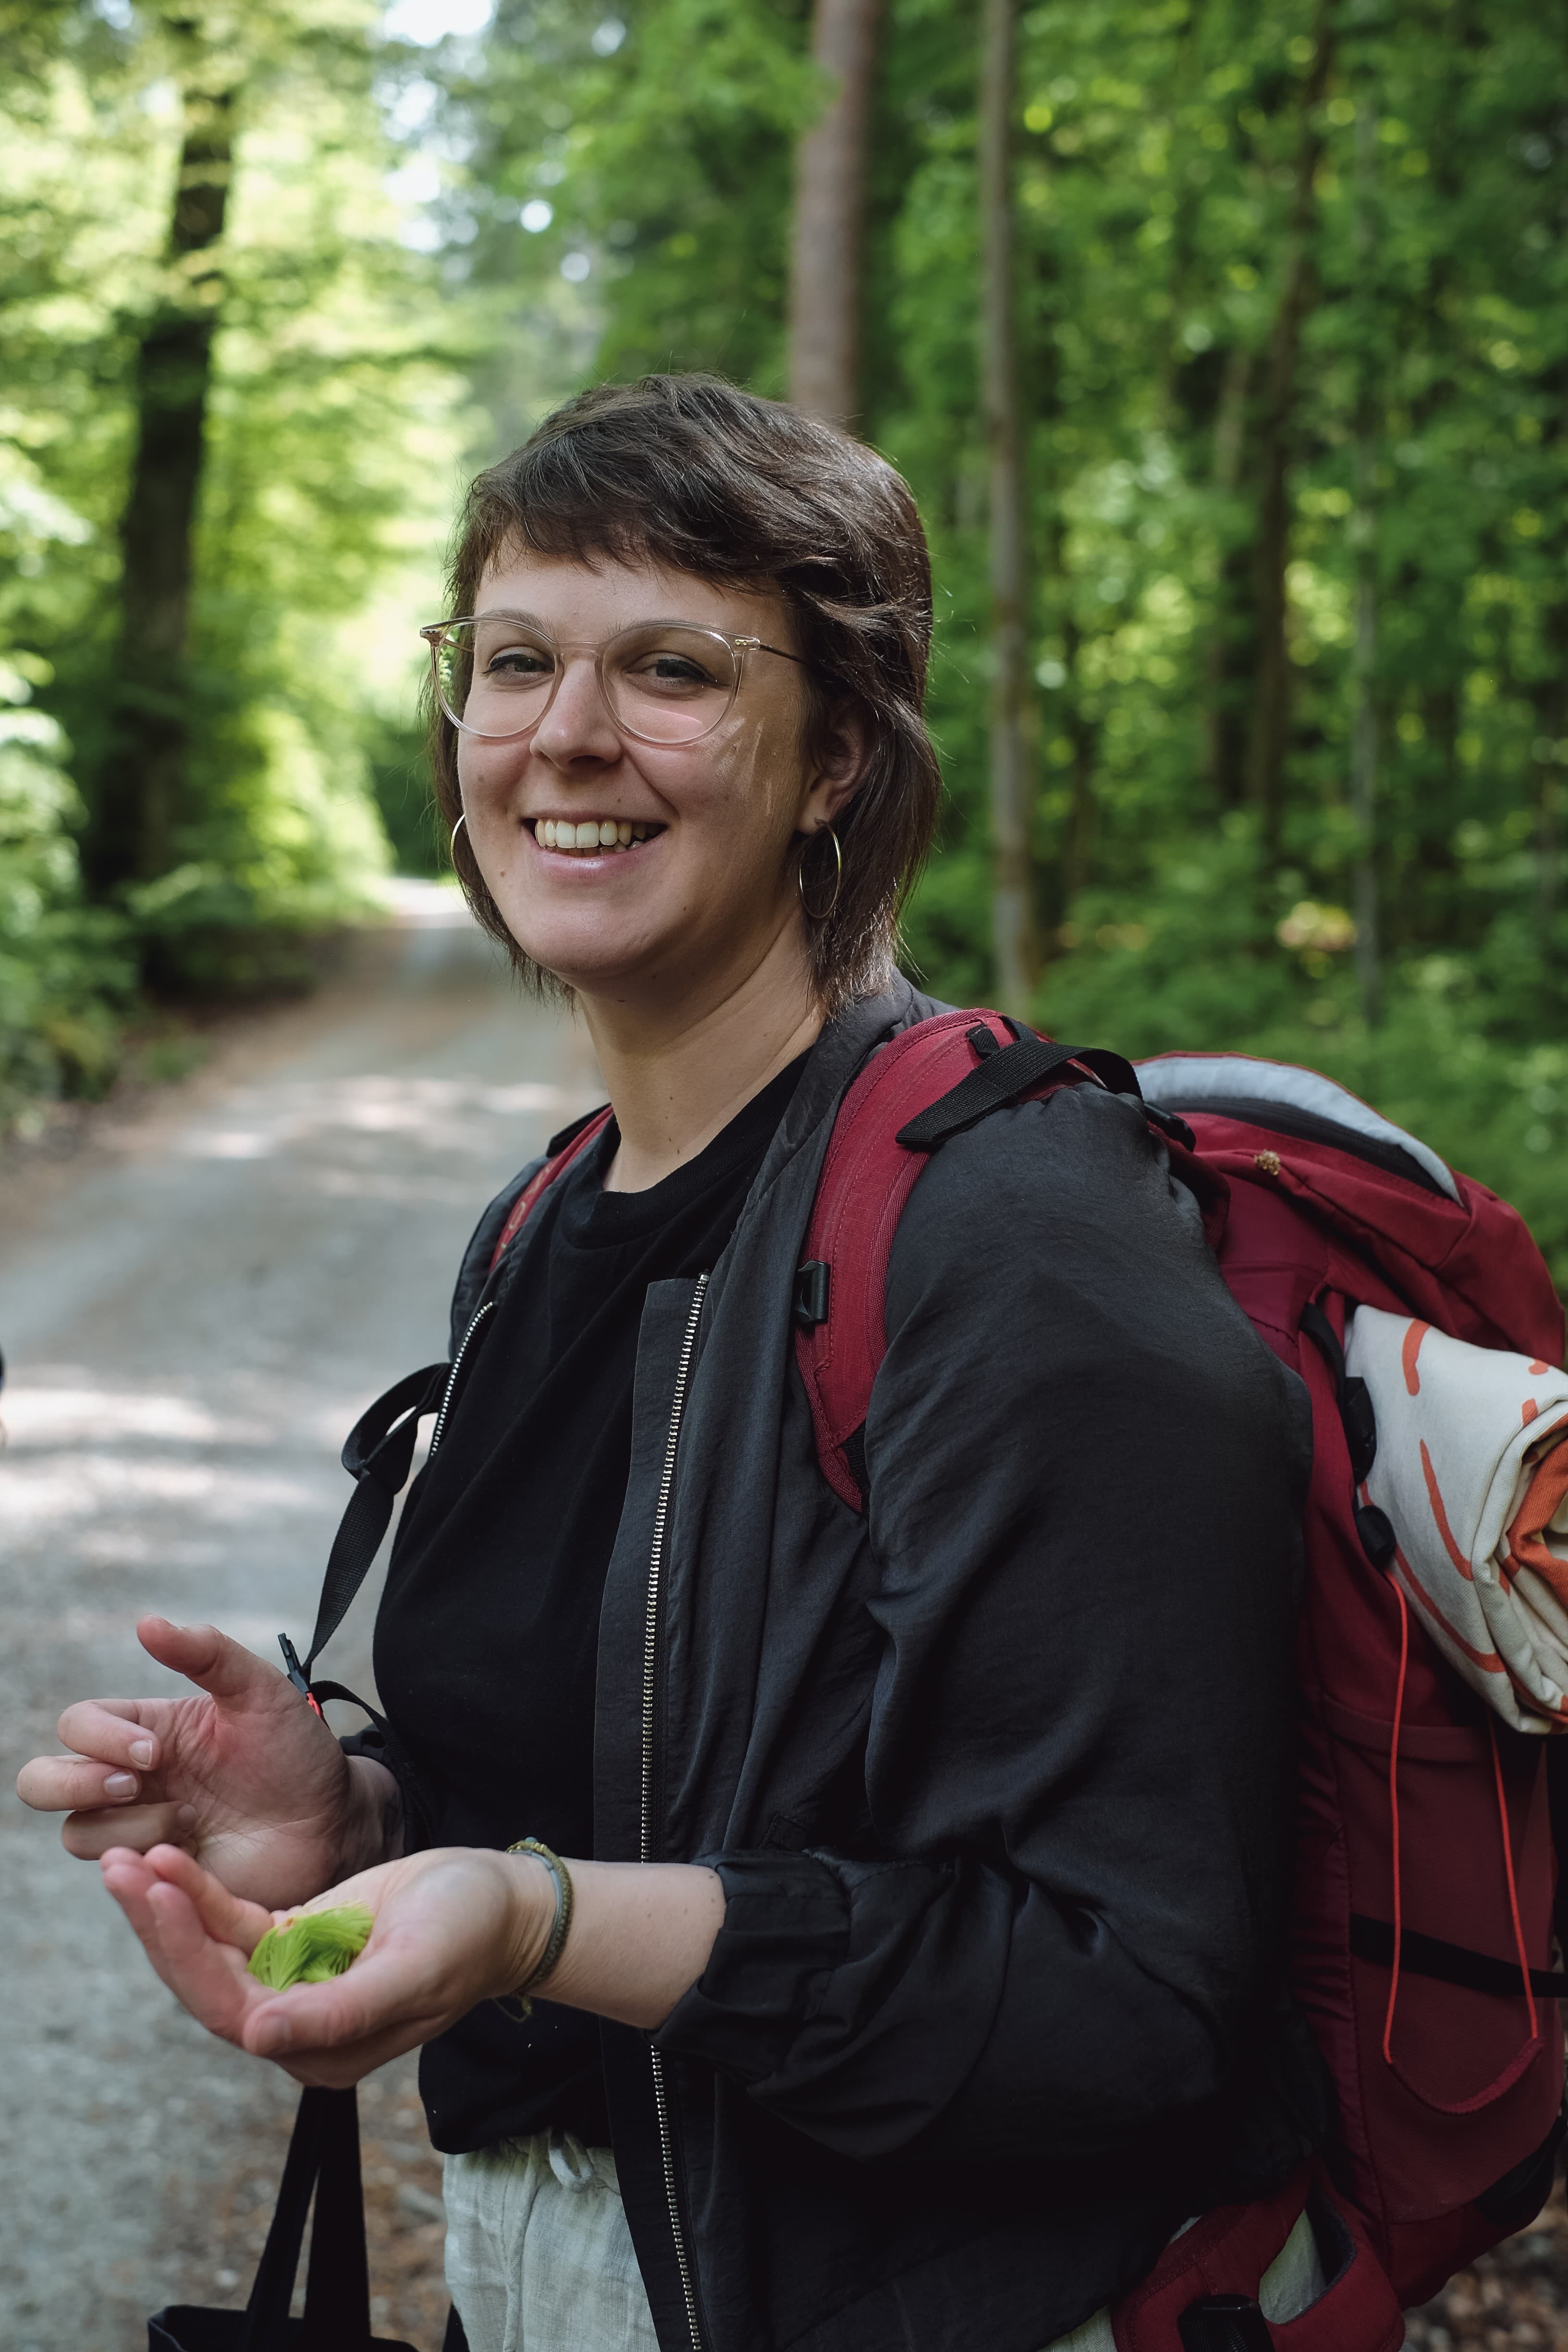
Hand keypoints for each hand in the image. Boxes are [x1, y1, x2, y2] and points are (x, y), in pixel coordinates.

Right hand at [15, 1616, 397, 1907]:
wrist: (330, 1820)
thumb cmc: (295, 1752)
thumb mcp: (259, 1691)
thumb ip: (207, 1653)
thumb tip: (145, 1621)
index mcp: (145, 1730)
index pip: (76, 1726)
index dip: (98, 1738)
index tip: (155, 1751)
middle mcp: (129, 1780)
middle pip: (43, 1782)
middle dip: (75, 1783)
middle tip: (136, 1783)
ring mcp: (139, 1830)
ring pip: (76, 1833)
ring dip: (131, 1827)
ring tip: (192, 1821)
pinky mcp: (158, 1875)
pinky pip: (116, 1877)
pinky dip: (143, 1867)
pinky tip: (192, 1853)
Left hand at [99, 1841, 553, 2087]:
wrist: (504, 1904)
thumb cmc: (471, 1936)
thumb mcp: (413, 1969)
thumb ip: (340, 2009)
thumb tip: (258, 2038)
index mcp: (322, 2049)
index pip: (233, 2010)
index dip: (188, 1956)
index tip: (157, 1897)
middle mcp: (295, 2025)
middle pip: (207, 1982)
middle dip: (159, 1927)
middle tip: (119, 1869)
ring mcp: (292, 1980)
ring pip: (210, 1950)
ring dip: (167, 1907)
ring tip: (126, 1861)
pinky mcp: (295, 1939)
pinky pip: (234, 1921)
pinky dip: (200, 1892)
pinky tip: (169, 1860)